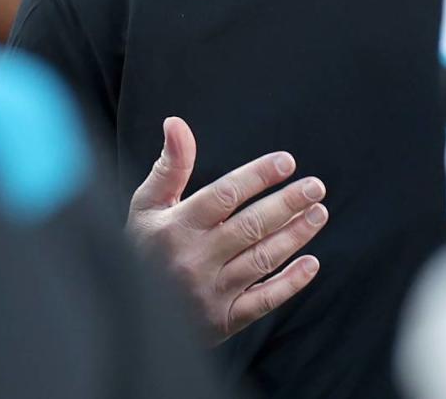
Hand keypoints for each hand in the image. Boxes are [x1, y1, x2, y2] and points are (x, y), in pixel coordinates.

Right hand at [127, 117, 327, 344]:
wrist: (127, 313)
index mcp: (176, 227)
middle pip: (250, 226)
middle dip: (287, 203)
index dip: (257, 176)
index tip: (287, 162)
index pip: (224, 195)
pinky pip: (263, 301)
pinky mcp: (223, 321)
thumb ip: (170, 165)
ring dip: (295, 235)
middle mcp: (194, 259)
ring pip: (261, 260)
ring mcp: (210, 293)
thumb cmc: (141, 249)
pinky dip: (290, 283)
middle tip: (315, 187)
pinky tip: (311, 263)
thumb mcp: (147, 204)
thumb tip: (176, 123)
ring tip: (318, 213)